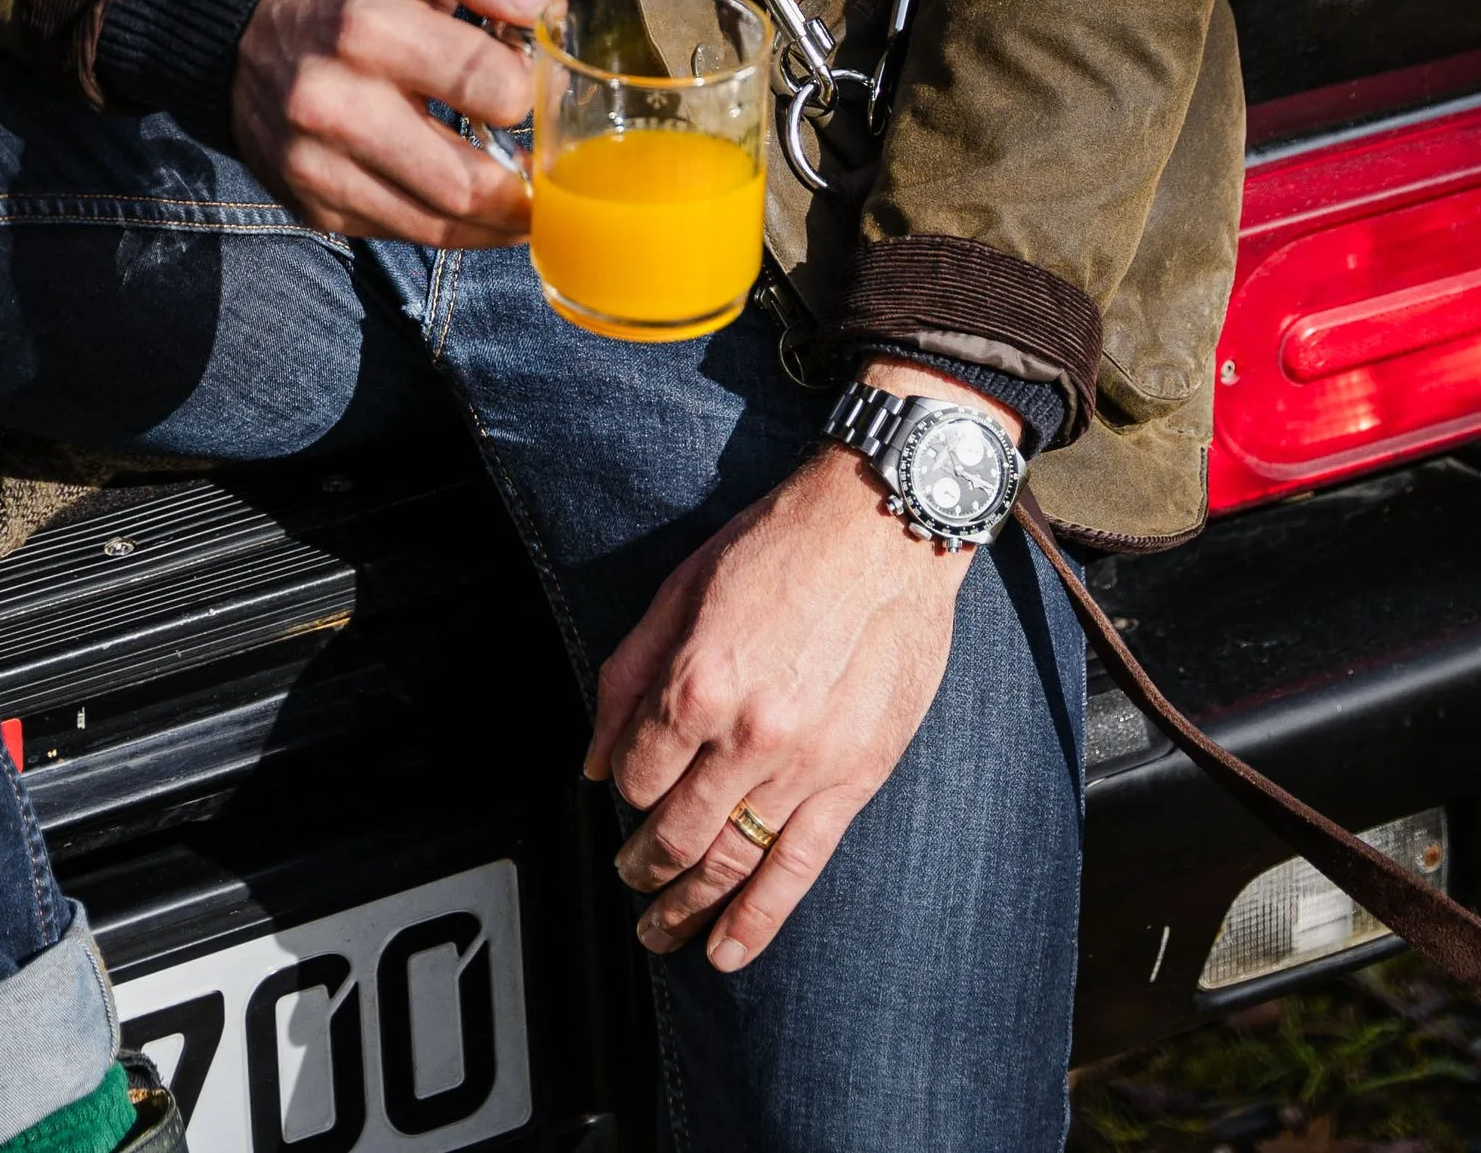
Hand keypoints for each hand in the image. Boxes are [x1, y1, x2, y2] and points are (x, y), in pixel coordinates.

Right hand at [231, 0, 547, 244]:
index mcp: (367, 27)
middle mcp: (333, 104)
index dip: (529, 89)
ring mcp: (316, 165)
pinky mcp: (312, 206)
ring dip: (497, 221)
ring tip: (526, 196)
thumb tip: (540, 5)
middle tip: (550, 164)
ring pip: (437, 225)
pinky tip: (475, 206)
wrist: (240, 27)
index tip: (535, 84)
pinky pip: (402, 237)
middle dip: (523, 181)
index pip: (487, 85)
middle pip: (464, 180)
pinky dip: (451, 230)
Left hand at [586, 372, 1016, 971]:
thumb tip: (597, 761)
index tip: (631, 793)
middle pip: (676, 833)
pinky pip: (798, 869)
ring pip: (729, 861)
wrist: (883, 530)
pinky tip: (726, 950)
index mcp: (697, 682)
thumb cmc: (780, 545)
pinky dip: (757, 920)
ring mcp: (803, 765)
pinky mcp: (853, 780)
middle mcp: (747, 735)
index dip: (627, 791)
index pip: (638, 776)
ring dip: (685, 906)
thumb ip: (628, 676)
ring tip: (660, 931)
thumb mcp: (681, 589)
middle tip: (631, 881)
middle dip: (644, 867)